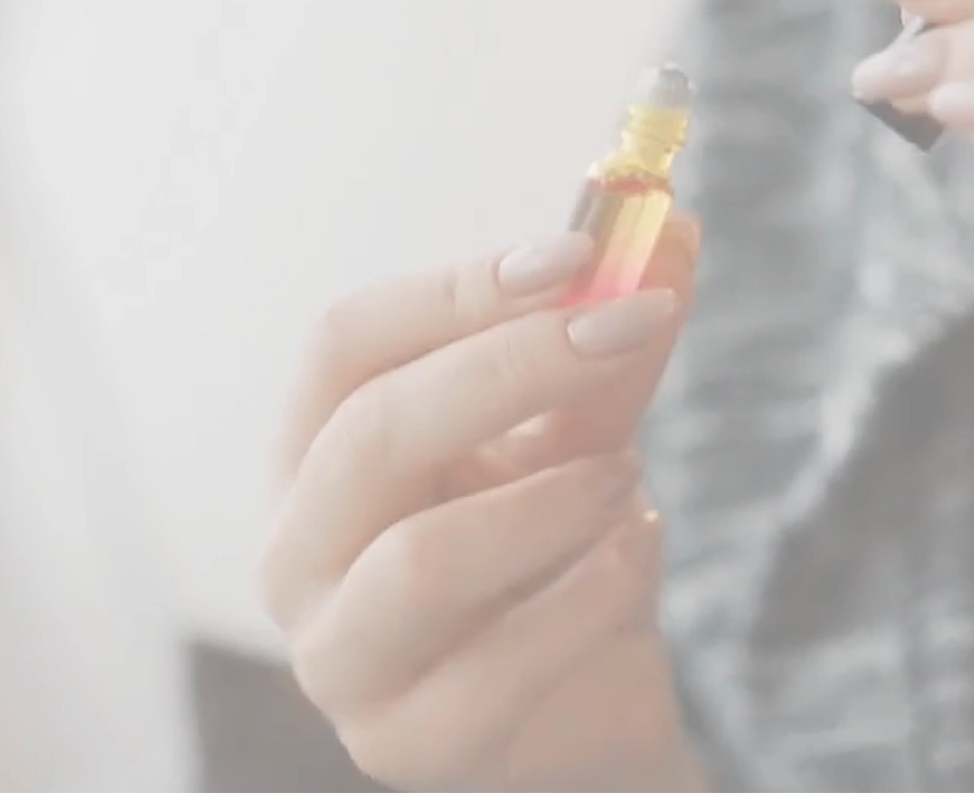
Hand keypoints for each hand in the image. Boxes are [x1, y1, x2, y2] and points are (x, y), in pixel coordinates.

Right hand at [261, 219, 703, 792]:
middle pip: (371, 432)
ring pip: (423, 558)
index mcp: (317, 457)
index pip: (344, 344)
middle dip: (512, 367)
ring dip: (550, 500)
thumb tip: (673, 232)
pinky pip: (499, 664)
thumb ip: (608, 350)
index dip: (459, 290)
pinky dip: (589, 597)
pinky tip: (637, 555)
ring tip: (630, 479)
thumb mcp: (580, 442)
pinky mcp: (405, 745)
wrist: (588, 715)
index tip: (580, 255)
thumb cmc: (555, 565)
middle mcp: (299, 554)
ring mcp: (339, 659)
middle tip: (629, 327)